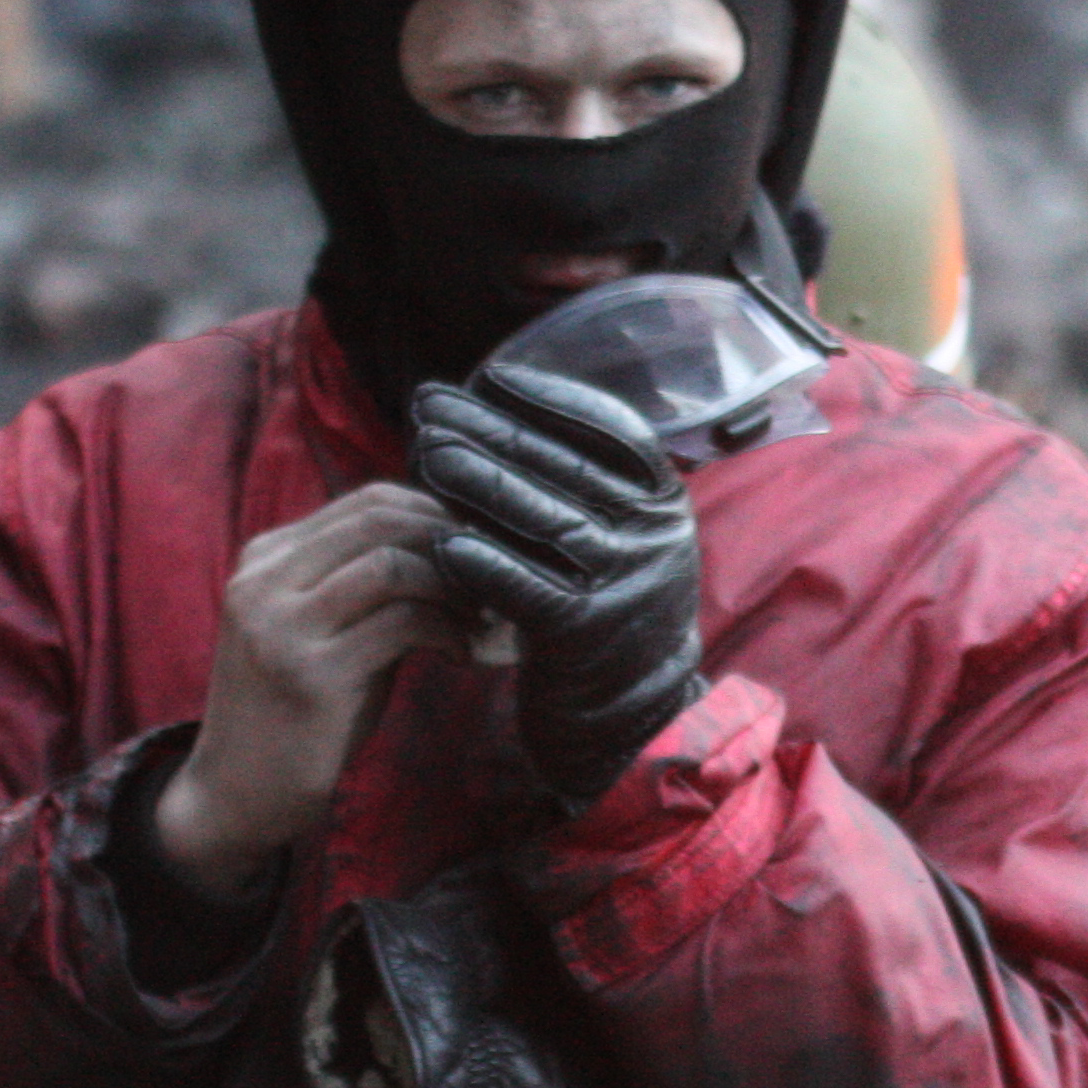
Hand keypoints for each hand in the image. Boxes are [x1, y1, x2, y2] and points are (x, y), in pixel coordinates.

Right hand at [154, 483, 468, 901]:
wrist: (233, 792)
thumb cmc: (293, 710)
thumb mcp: (319, 628)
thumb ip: (365, 583)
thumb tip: (455, 546)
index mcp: (265, 559)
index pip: (365, 501)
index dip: (436, 514)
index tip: (478, 547)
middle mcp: (264, 581)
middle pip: (379, 519)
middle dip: (451, 542)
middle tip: (493, 578)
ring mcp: (281, 625)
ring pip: (392, 565)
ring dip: (454, 588)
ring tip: (479, 619)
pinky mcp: (310, 673)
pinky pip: (403, 623)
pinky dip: (449, 632)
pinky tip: (463, 656)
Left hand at [409, 364, 704, 810]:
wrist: (632, 710)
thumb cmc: (603, 605)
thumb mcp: (616, 535)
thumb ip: (579, 482)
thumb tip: (499, 409)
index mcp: (663, 503)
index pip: (613, 431)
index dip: (551, 399)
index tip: (491, 377)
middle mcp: (654, 538)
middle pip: (566, 468)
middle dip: (492, 430)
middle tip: (430, 405)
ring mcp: (625, 585)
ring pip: (545, 520)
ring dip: (479, 481)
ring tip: (424, 453)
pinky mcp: (587, 635)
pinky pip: (527, 589)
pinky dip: (482, 563)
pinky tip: (439, 540)